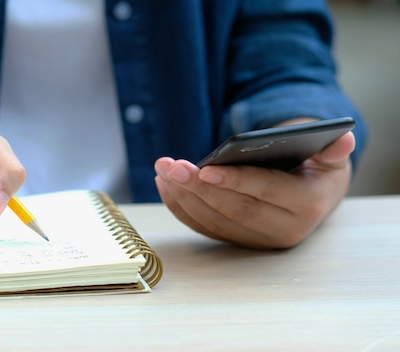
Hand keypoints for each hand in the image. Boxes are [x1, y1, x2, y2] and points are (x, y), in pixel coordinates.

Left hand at [154, 132, 355, 248]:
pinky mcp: (237, 241)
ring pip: (213, 220)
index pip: (265, 192)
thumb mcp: (331, 157)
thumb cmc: (316, 170)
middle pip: (233, 209)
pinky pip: (203, 227)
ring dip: (183, 195)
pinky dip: (180, 207)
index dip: (235, 181)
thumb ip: (333, 149)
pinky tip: (165, 185)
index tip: (205, 170)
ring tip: (163, 170)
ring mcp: (256, 240)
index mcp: (306, 206)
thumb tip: (342, 137)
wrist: (312, 197)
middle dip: (198, 187)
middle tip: (171, 166)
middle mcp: (281, 230)